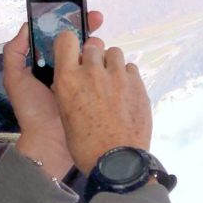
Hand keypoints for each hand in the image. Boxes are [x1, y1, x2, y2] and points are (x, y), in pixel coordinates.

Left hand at [2, 11, 103, 178]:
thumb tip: (27, 28)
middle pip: (78, 42)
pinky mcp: (94, 92)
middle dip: (87, 28)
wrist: (50, 142)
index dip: (67, 23)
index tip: (76, 12)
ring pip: (92, 55)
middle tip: (96, 19)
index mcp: (46, 65)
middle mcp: (64, 70)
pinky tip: (107, 58)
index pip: (58, 38)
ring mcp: (81, 81)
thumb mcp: (15, 79)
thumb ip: (15, 53)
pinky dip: (106, 64)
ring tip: (97, 43)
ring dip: (97, 45)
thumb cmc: (32, 113)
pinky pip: (102, 73)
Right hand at [52, 32, 151, 174]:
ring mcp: (117, 76)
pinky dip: (127, 76)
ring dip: (111, 64)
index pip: (67, 40)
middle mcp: (91, 72)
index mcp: (68, 79)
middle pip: (93, 45)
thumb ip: (70, 90)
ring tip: (112, 83)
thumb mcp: (66, 115)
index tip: (74, 52)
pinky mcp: (137, 84)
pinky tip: (125, 93)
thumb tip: (76, 79)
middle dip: (94, 57)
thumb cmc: (87, 146)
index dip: (71, 44)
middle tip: (96, 75)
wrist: (117, 162)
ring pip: (114, 53)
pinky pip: (130, 68)